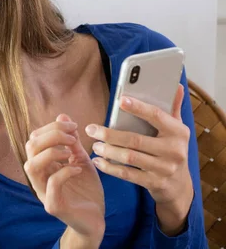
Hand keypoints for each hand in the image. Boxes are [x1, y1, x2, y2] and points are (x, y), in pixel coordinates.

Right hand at [24, 114, 104, 240]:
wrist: (96, 219)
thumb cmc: (86, 189)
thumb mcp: (81, 159)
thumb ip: (71, 141)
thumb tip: (62, 114)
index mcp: (42, 164)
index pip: (34, 138)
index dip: (52, 127)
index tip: (73, 125)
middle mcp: (38, 176)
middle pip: (30, 147)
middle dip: (52, 135)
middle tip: (73, 136)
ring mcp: (43, 191)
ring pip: (31, 165)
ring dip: (52, 152)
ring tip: (71, 152)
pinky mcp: (54, 206)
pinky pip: (52, 184)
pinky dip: (65, 171)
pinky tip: (78, 169)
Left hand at [85, 84, 193, 233]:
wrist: (180, 186)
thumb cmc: (172, 149)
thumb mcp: (176, 129)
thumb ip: (172, 107)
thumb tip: (175, 84)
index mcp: (178, 132)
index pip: (157, 116)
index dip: (139, 107)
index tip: (121, 100)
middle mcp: (174, 150)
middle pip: (136, 139)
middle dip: (110, 134)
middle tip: (91, 129)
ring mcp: (164, 168)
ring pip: (130, 157)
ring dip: (108, 151)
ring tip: (94, 145)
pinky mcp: (154, 183)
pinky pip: (128, 174)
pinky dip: (110, 168)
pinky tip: (98, 161)